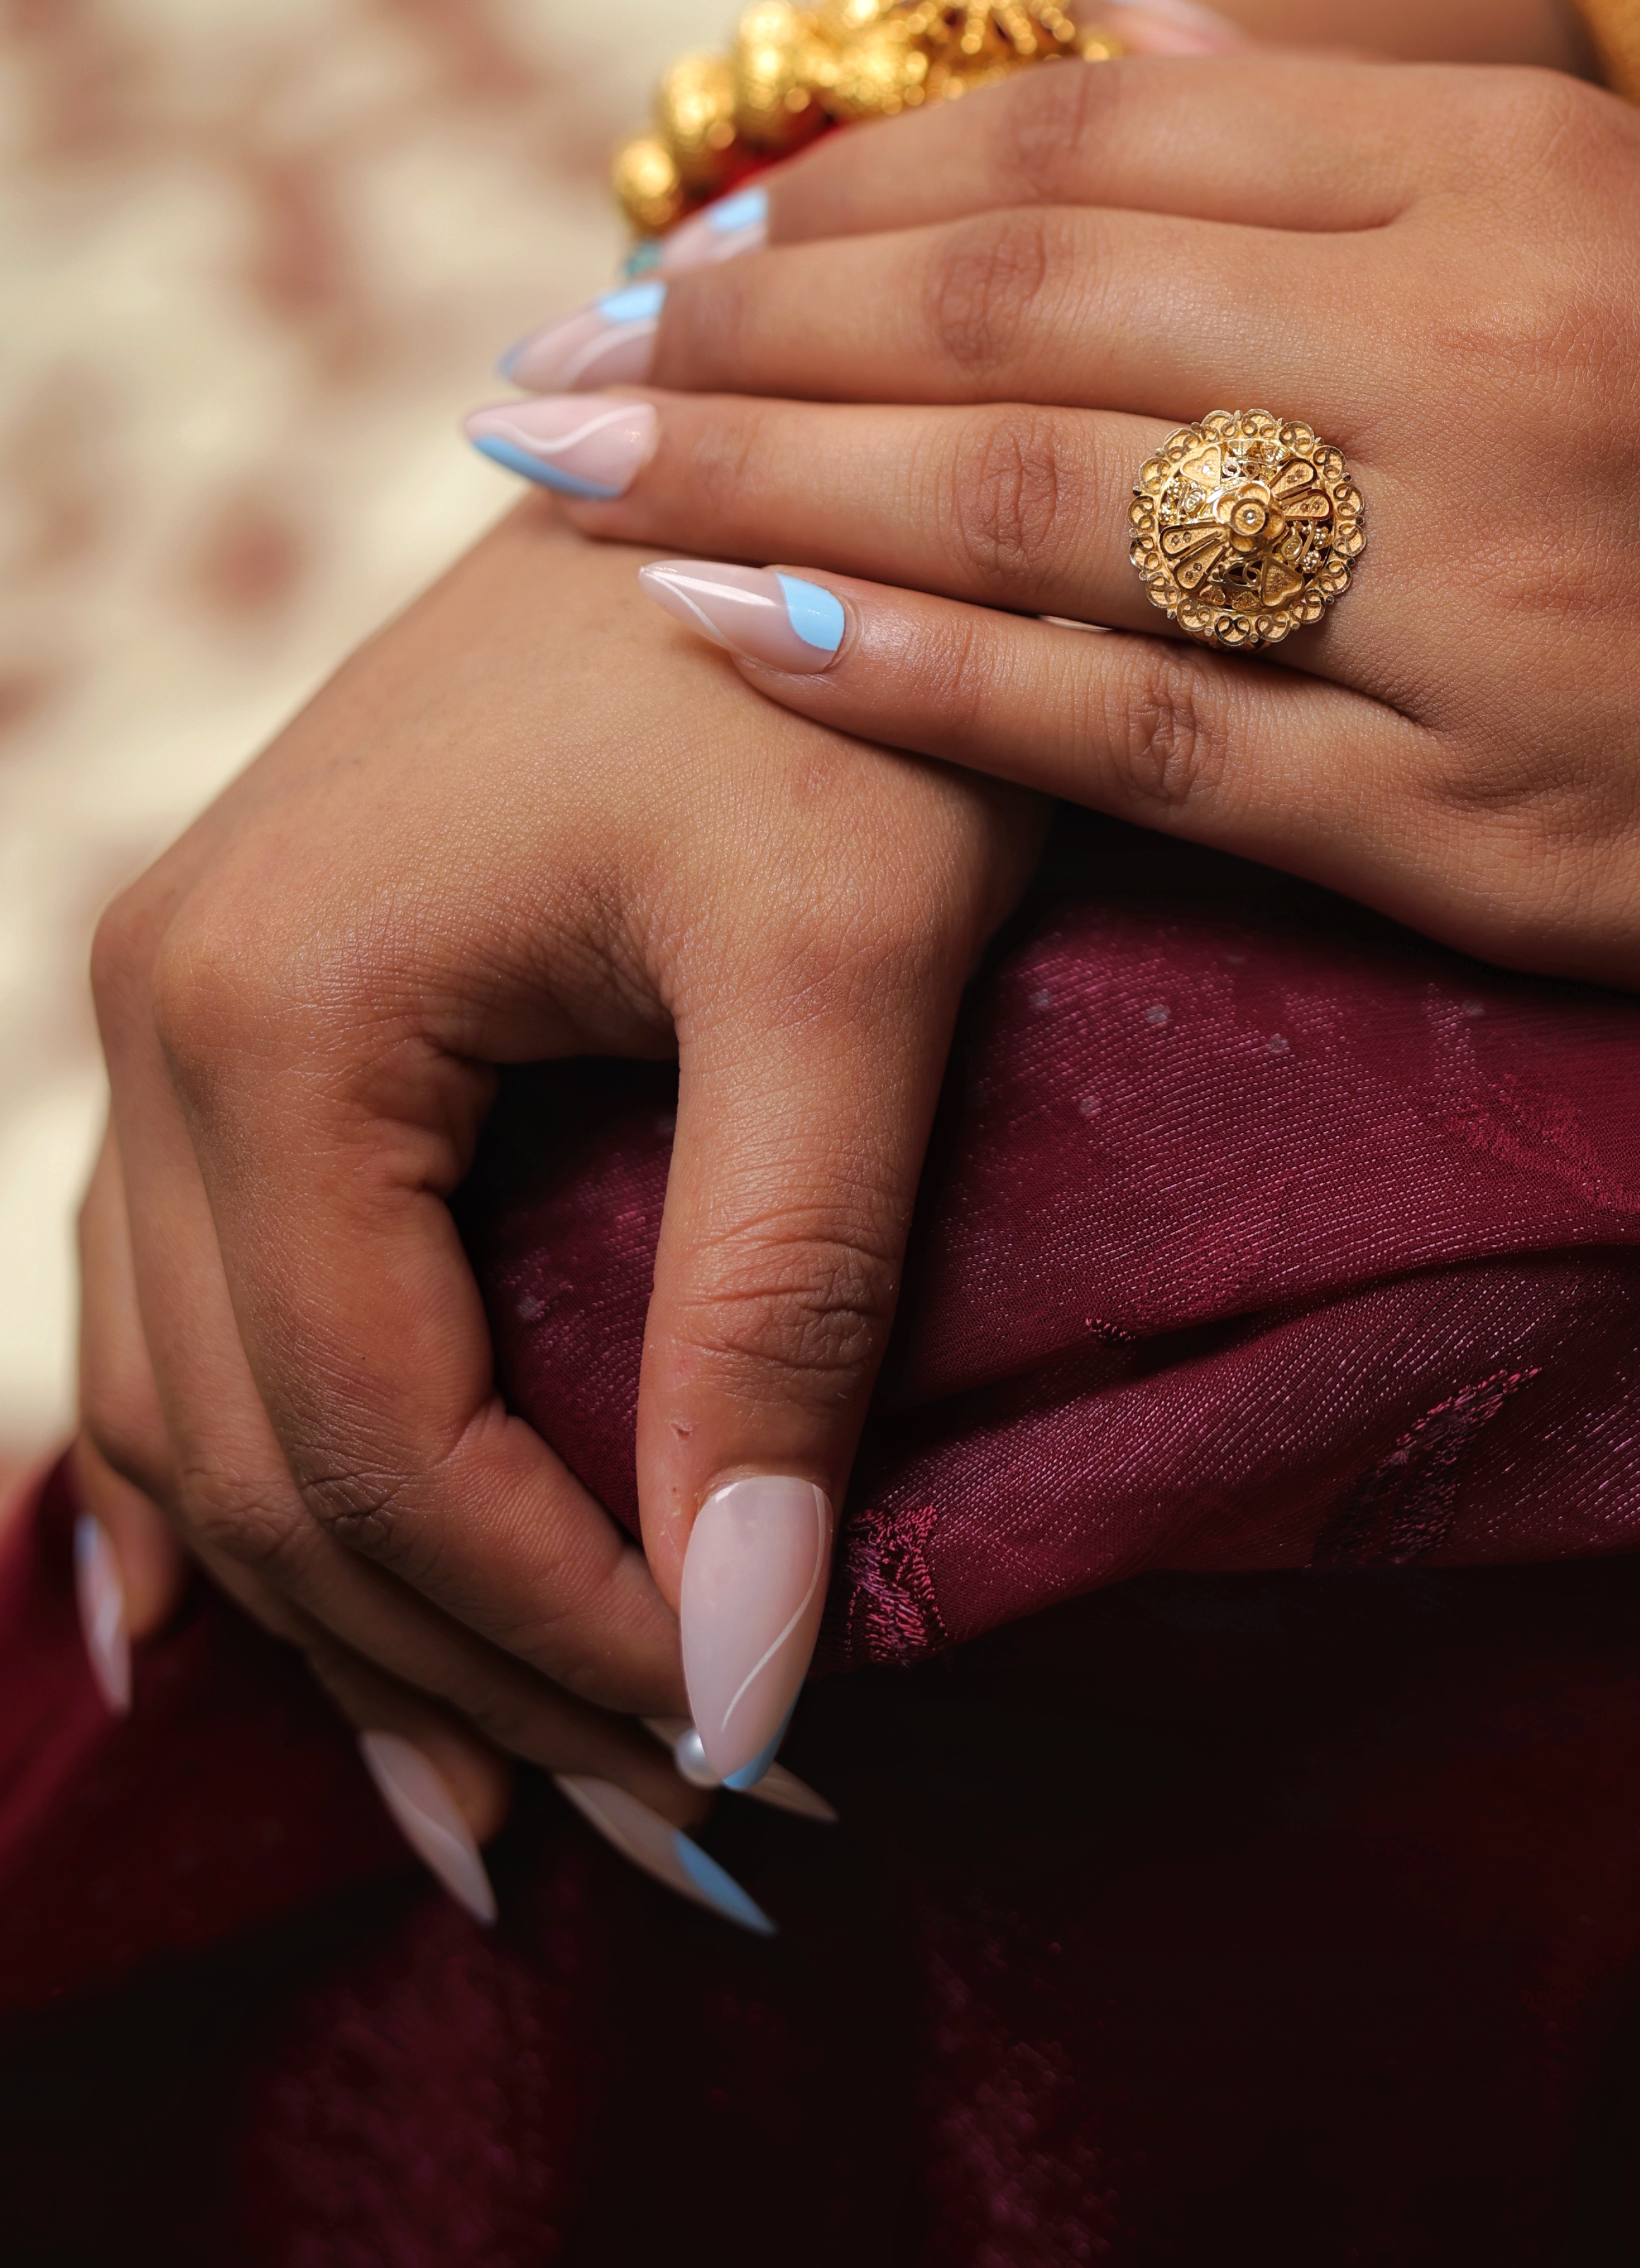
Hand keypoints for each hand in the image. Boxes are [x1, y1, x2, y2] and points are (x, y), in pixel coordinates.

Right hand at [76, 504, 1040, 1911]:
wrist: (782, 425)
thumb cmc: (844, 664)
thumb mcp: (847, 974)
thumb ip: (779, 1311)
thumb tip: (744, 1692)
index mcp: (274, 1012)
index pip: (375, 1441)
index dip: (549, 1635)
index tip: (743, 1765)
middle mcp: (163, 1002)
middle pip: (262, 1451)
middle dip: (452, 1667)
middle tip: (656, 1842)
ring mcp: (178, 982)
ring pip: (202, 1395)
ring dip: (345, 1608)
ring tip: (494, 1801)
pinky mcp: (247, 979)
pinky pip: (187, 1289)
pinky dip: (252, 1470)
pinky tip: (258, 1611)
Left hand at [490, 55, 1639, 1042]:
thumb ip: (1357, 143)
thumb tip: (1078, 43)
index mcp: (1538, 178)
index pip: (1097, 147)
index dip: (851, 182)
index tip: (684, 224)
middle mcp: (1490, 354)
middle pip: (1019, 304)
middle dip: (743, 322)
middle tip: (545, 354)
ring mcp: (1479, 596)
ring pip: (1028, 509)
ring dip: (755, 483)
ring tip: (563, 475)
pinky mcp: (1482, 830)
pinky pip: (1131, 737)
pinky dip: (906, 682)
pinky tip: (732, 641)